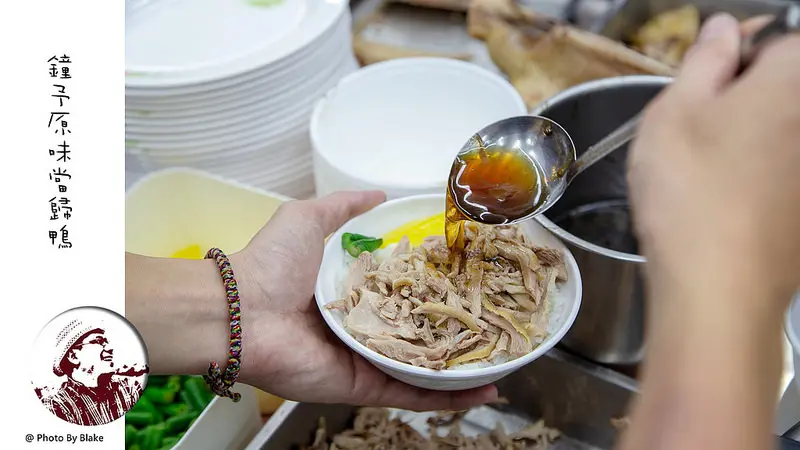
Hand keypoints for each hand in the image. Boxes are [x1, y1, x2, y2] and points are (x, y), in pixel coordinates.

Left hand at [232, 191, 497, 410]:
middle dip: (454, 332)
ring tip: (502, 364)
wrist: (239, 312)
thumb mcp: (308, 218)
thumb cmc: (271, 264)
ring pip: (422, 367)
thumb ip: (343, 207)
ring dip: (461, 369)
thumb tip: (379, 193)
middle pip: (418, 330)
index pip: (404, 290)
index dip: (435, 288)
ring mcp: (365, 358)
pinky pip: (410, 393)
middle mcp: (362, 326)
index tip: (468, 283)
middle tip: (493, 327)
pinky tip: (481, 391)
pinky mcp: (363, 384)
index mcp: (353, 290)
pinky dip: (446, 397)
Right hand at [628, 14, 799, 308]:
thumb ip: (705, 58)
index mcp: (796, 78)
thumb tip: (725, 31)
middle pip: (788, 83)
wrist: (720, 290)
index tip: (706, 74)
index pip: (782, 31)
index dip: (739, 46)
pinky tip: (731, 198)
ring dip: (756, 132)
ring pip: (785, 129)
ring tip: (710, 166)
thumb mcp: (673, 112)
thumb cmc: (690, 192)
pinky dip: (765, 170)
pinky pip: (788, 168)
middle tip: (700, 124)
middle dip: (747, 92)